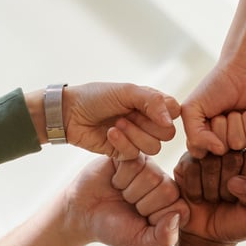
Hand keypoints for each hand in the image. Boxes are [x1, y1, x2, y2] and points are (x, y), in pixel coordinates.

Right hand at [60, 156, 180, 245]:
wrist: (82, 214)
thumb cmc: (112, 229)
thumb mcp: (139, 241)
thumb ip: (164, 238)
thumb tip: (176, 216)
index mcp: (172, 205)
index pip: (180, 208)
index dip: (156, 217)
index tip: (141, 220)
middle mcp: (163, 183)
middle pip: (166, 189)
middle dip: (141, 203)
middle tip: (128, 204)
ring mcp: (148, 167)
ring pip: (150, 174)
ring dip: (129, 190)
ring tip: (121, 192)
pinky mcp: (131, 154)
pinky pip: (134, 161)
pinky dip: (121, 176)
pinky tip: (115, 181)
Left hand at [64, 83, 180, 159]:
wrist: (70, 113)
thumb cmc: (96, 97)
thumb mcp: (126, 91)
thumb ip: (153, 101)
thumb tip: (170, 121)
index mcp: (151, 104)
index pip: (175, 112)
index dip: (164, 112)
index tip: (145, 106)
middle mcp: (147, 121)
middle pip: (168, 134)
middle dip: (147, 125)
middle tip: (128, 115)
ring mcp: (137, 138)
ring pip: (154, 147)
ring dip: (134, 135)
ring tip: (116, 124)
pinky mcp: (124, 153)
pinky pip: (135, 155)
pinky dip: (122, 143)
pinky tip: (110, 133)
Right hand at [173, 149, 245, 243]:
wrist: (208, 235)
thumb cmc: (240, 221)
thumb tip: (237, 180)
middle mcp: (232, 150)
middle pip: (232, 158)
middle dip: (229, 187)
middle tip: (227, 199)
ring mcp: (208, 154)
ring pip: (210, 162)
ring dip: (211, 190)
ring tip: (214, 198)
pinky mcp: (187, 161)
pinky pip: (191, 169)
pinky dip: (195, 191)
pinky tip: (199, 197)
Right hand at [181, 63, 245, 157]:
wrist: (241, 70)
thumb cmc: (214, 87)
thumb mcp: (192, 108)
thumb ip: (194, 135)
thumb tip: (219, 151)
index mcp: (204, 138)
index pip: (199, 152)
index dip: (201, 134)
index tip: (204, 115)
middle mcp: (223, 143)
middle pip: (220, 150)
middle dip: (220, 125)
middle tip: (222, 110)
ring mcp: (242, 139)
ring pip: (238, 143)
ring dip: (236, 120)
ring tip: (236, 109)